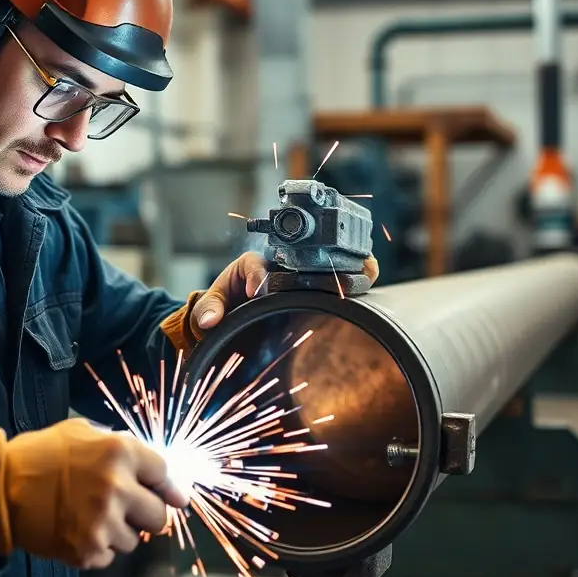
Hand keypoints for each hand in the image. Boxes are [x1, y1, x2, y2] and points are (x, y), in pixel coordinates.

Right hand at [0, 418, 188, 569]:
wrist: (0, 489)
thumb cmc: (39, 455)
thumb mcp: (80, 432)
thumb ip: (117, 444)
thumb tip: (151, 466)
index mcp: (119, 452)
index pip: (164, 473)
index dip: (168, 486)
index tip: (174, 496)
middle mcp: (117, 487)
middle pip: (159, 514)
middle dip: (145, 513)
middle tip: (125, 509)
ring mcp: (104, 522)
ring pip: (135, 540)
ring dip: (119, 532)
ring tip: (91, 517)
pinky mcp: (89, 550)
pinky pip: (110, 556)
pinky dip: (98, 548)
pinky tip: (77, 530)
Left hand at [190, 252, 379, 333]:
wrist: (234, 316)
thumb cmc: (225, 305)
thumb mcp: (212, 305)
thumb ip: (208, 309)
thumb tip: (209, 321)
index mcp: (252, 264)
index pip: (256, 264)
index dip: (258, 277)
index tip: (256, 292)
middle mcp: (279, 265)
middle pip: (302, 254)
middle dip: (317, 261)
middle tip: (330, 276)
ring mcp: (299, 277)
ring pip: (326, 263)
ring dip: (345, 266)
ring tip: (363, 272)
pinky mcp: (313, 290)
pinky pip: (337, 280)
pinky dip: (356, 277)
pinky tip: (369, 281)